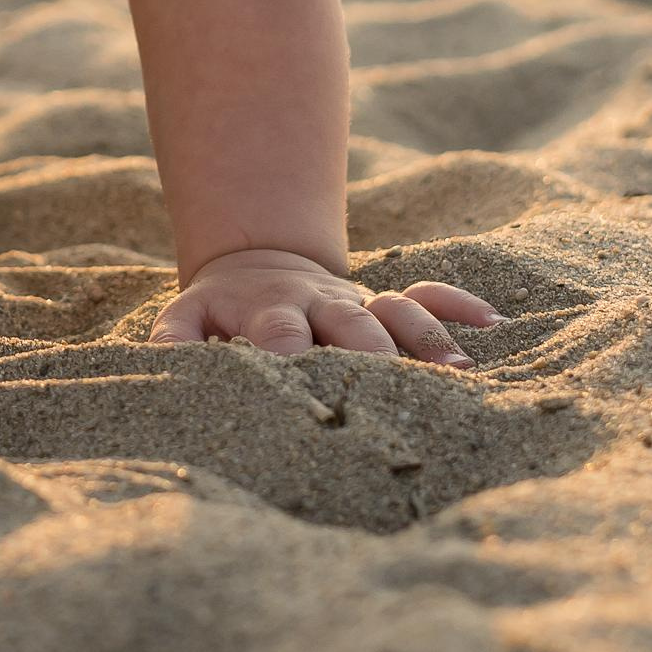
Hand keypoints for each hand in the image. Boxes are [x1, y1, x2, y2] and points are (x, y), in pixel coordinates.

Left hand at [153, 247, 501, 366]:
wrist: (251, 263)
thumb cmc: (217, 316)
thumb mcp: (185, 322)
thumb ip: (174, 343)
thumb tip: (160, 368)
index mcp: (266, 314)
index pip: (280, 336)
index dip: (290, 358)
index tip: (304, 388)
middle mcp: (318, 305)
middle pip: (351, 326)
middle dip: (373, 354)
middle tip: (396, 386)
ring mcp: (355, 302)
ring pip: (397, 312)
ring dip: (426, 338)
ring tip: (460, 373)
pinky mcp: (381, 300)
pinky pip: (425, 293)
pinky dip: (456, 303)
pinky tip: (491, 322)